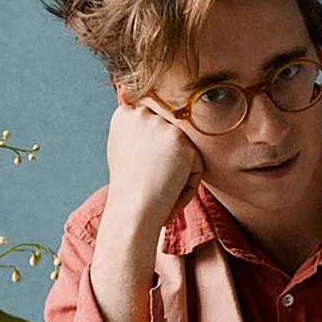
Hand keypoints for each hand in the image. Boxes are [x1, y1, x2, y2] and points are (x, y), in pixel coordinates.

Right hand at [104, 96, 202, 230]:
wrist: (132, 209)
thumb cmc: (128, 187)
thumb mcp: (124, 150)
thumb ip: (138, 131)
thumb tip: (154, 120)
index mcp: (124, 114)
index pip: (156, 126)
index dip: (153, 152)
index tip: (141, 168)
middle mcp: (142, 113)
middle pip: (172, 137)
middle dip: (167, 160)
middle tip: (151, 179)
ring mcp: (162, 125)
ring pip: (186, 150)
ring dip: (179, 171)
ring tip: (158, 185)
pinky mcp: (182, 142)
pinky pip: (197, 165)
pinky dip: (188, 182)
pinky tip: (169, 189)